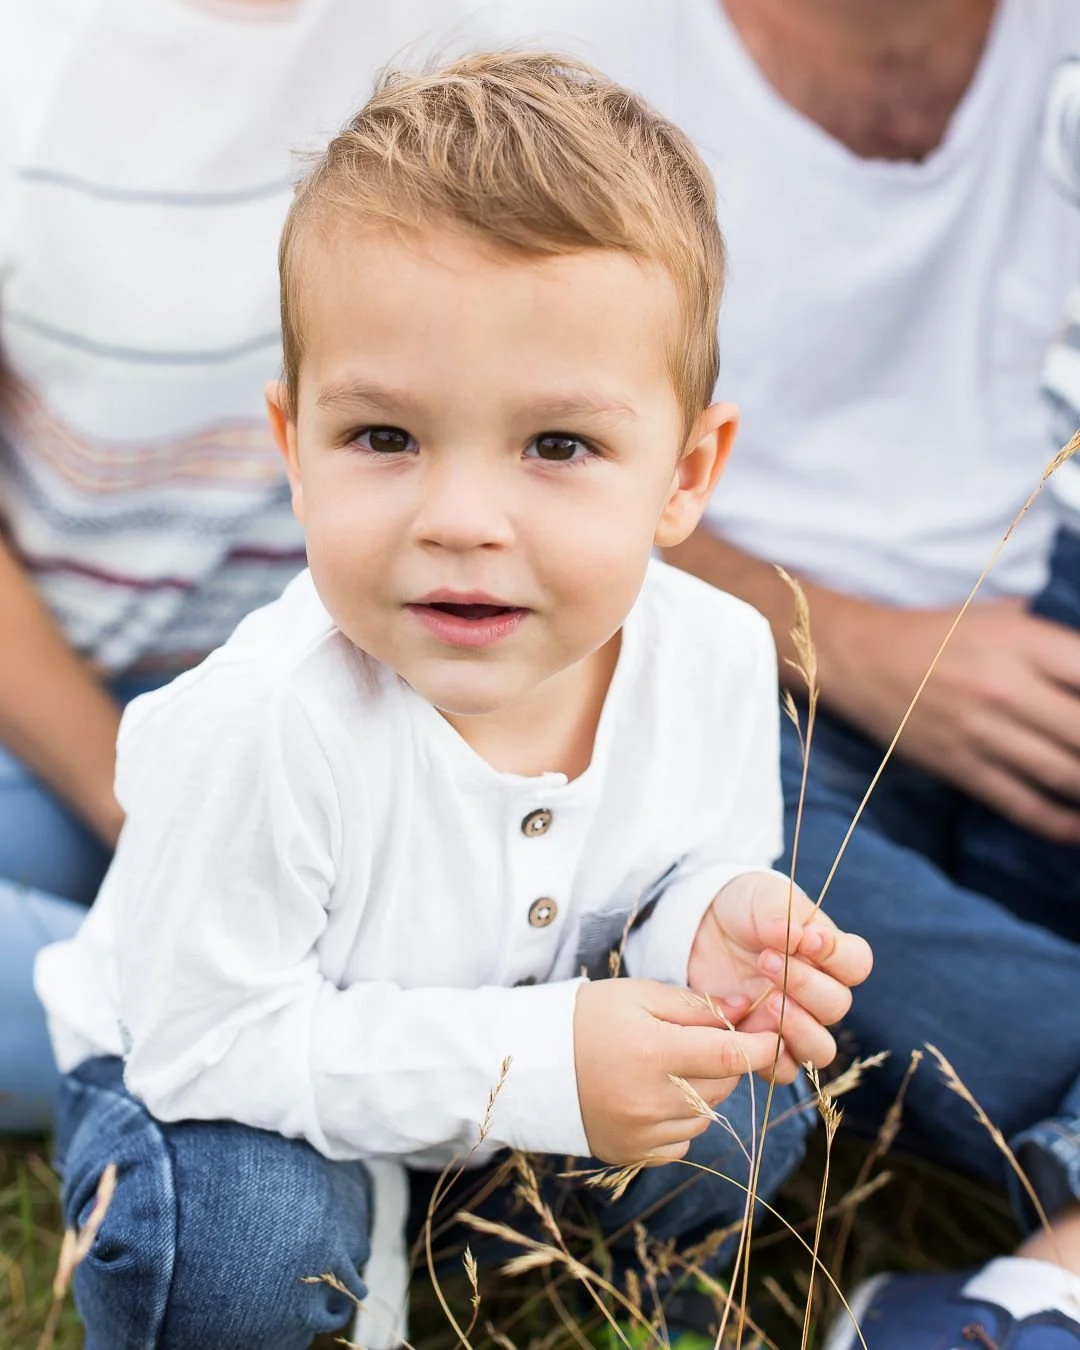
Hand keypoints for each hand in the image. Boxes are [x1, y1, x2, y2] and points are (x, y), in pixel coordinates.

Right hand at [573, 978, 781, 1164]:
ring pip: (706, 1115)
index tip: (774, 1033)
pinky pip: (682, 1142)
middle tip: (707, 1040)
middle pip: (722, 1086)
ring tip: (671, 1067)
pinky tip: (656, 1097)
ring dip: (704, 1091)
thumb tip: (744, 1007)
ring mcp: (642, 1133)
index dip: (762, 1044)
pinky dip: (681, 1121)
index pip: (731, 1055)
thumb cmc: (586, 1019)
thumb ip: (694, 1004)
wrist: (532, 1064)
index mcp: (653, 1053)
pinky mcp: (633, 1154)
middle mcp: (651, 1100)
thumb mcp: (637, 996)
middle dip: (726, 1062)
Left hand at [688, 872, 871, 1078]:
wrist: (701, 929)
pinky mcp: (763, 1044)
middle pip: (837, 1005)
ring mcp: (793, 1023)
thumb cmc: (744, 908)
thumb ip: (780, 913)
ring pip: (820, 1049)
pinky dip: (771, 1056)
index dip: (837, 955)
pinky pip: (783, 1070)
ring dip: (799, 1029)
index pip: (856, 963)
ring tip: (769, 1002)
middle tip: (766, 960)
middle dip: (805, 984)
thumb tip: (797, 937)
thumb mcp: (761, 897)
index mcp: (829, 954)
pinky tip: (747, 1027)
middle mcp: (818, 993)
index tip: (807, 939)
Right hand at [823, 595, 1079, 841]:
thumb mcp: (1002, 617)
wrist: (860, 659)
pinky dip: (1063, 824)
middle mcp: (1005, 688)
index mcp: (1021, 642)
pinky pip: (1024, 806)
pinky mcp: (961, 767)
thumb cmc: (939, 634)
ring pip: (1065, 775)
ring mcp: (982, 733)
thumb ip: (1057, 643)